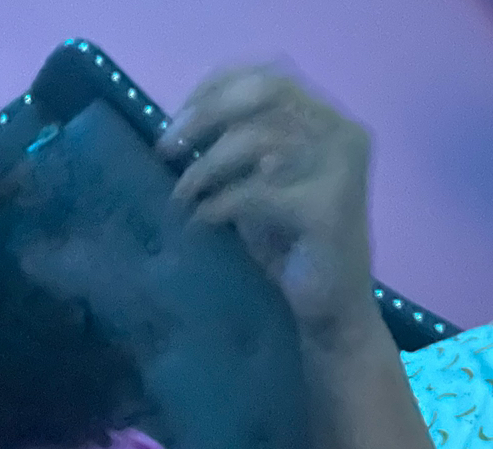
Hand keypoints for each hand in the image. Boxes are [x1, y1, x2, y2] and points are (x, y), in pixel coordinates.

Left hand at [159, 64, 375, 330]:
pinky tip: (201, 222)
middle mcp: (342, 136)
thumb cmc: (290, 250)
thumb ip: (237, 154)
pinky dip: (218, 205)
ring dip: (205, 167)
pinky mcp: (328, 210)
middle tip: (165, 148)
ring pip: (258, 142)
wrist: (329, 310)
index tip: (175, 119)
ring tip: (181, 196)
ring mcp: (340, 171)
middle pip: (265, 95)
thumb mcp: (260, 188)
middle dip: (204, 116)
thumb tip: (181, 130)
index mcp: (328, 124)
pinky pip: (256, 193)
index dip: (215, 88)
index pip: (269, 77)